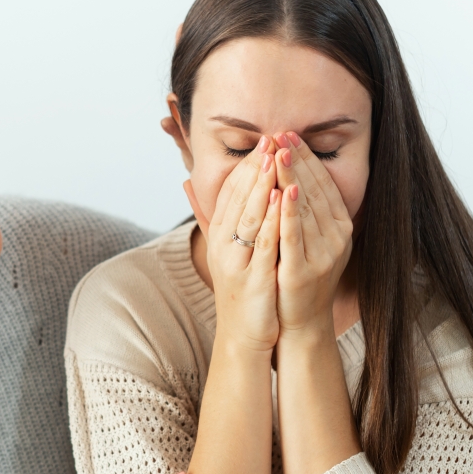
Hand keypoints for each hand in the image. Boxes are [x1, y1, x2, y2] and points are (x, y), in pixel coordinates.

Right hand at [202, 136, 281, 353]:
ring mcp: (236, 262)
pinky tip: (286, 198)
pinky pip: (265, 243)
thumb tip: (187, 182)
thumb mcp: (226, 248)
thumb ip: (212, 215)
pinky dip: (274, 219)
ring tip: (276, 158)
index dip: (246, 166)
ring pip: (250, 216)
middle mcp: (222, 245)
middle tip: (270, 139)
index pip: (229, 193)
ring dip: (263, 185)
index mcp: (218, 236)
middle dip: (255, 167)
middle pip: (238, 199)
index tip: (262, 142)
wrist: (244, 334)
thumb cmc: (241, 289)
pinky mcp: (254, 278)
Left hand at [273, 131, 352, 339]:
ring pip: (305, 209)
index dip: (306, 158)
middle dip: (296, 160)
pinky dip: (289, 213)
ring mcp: (323, 254)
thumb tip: (291, 174)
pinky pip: (294, 237)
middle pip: (314, 191)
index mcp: (338, 226)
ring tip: (277, 153)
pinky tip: (282, 192)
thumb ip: (301, 207)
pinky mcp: (304, 271)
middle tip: (281, 133)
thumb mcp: (305, 237)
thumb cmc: (298, 276)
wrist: (300, 322)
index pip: (322, 184)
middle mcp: (336, 237)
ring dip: (291, 178)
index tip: (289, 134)